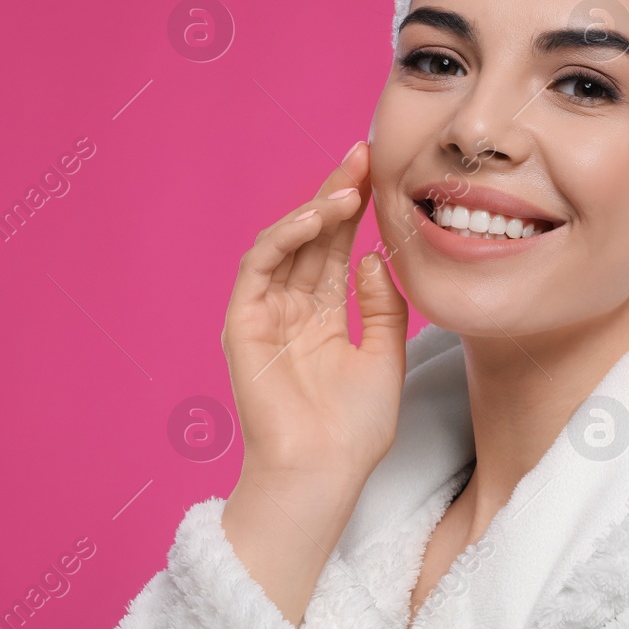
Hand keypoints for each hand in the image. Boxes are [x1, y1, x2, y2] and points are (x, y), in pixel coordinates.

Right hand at [221, 139, 408, 487]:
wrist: (324, 473)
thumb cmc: (354, 430)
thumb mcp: (386, 355)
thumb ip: (382, 305)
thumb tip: (370, 256)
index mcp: (322, 314)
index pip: (336, 246)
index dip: (356, 208)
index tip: (381, 170)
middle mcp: (291, 307)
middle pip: (311, 236)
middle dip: (336, 193)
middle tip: (362, 155)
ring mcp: (264, 313)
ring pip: (283, 243)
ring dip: (313, 209)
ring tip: (347, 188)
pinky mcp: (242, 323)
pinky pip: (258, 267)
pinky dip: (283, 237)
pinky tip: (314, 219)